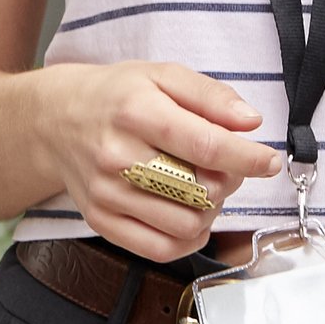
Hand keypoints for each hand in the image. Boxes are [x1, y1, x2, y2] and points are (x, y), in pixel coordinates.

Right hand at [32, 60, 285, 259]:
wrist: (55, 119)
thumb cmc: (115, 96)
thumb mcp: (162, 75)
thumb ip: (211, 95)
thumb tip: (250, 121)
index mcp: (136, 112)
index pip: (205, 145)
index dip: (247, 158)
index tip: (269, 161)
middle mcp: (117, 156)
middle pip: (199, 190)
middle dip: (228, 181)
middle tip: (225, 165)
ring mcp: (107, 193)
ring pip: (185, 224)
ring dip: (210, 210)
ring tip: (203, 187)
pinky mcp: (101, 220)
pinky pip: (159, 249)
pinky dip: (188, 238)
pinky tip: (190, 216)